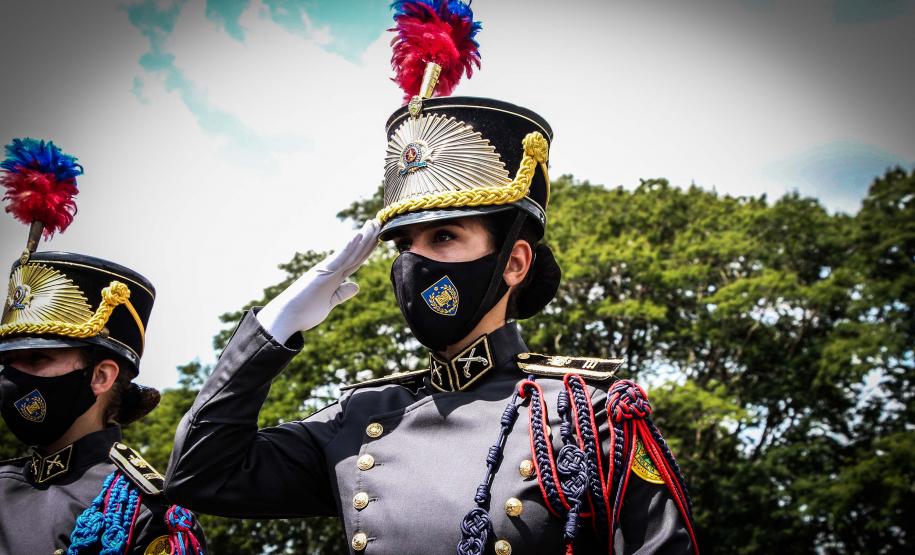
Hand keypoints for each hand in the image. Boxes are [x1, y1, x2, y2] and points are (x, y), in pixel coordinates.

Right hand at [257, 219, 380, 341]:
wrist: (286, 317)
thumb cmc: (304, 312)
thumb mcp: (329, 303)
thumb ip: (341, 293)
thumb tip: (356, 286)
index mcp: (333, 276)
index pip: (355, 260)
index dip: (367, 249)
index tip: (377, 237)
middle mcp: (331, 269)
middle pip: (355, 252)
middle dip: (369, 238)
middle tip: (379, 222)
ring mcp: (327, 269)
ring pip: (351, 252)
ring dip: (364, 237)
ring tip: (374, 224)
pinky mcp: (323, 273)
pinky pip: (339, 258)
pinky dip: (349, 246)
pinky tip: (359, 235)